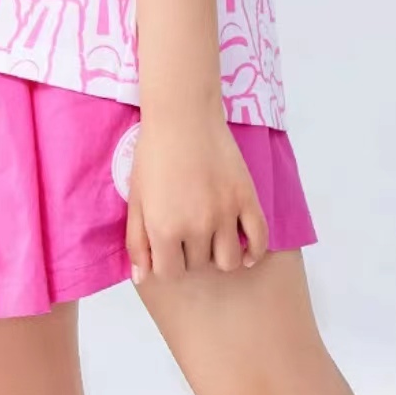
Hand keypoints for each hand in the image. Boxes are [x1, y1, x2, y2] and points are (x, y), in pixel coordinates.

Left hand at [126, 96, 269, 281]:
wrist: (182, 116)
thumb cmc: (154, 154)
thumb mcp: (136, 198)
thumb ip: (137, 241)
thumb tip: (142, 278)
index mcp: (164, 228)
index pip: (170, 273)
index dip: (167, 262)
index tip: (168, 247)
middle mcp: (196, 227)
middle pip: (198, 265)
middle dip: (191, 254)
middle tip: (187, 229)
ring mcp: (225, 214)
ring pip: (229, 261)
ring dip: (219, 255)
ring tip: (212, 237)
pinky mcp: (247, 199)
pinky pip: (259, 240)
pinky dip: (254, 252)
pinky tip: (246, 251)